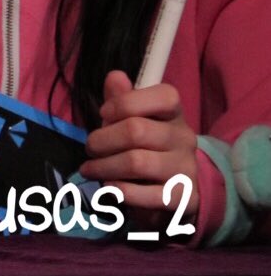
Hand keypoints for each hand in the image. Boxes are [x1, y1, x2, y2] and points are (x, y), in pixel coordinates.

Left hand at [81, 70, 200, 236]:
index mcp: (174, 114)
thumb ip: (122, 99)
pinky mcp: (182, 198)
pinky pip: (146, 194)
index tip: (104, 114)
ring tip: (90, 168)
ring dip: (104, 166)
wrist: (173, 189)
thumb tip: (115, 77)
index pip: (164, 96)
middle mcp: (185, 139)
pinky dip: (120, 190)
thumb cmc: (144, 146)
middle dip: (102, 139)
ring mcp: (186, 169)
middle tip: (90, 148)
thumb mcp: (131, 119)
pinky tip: (109, 186)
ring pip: (136, 162)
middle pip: (136, 130)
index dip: (125, 103)